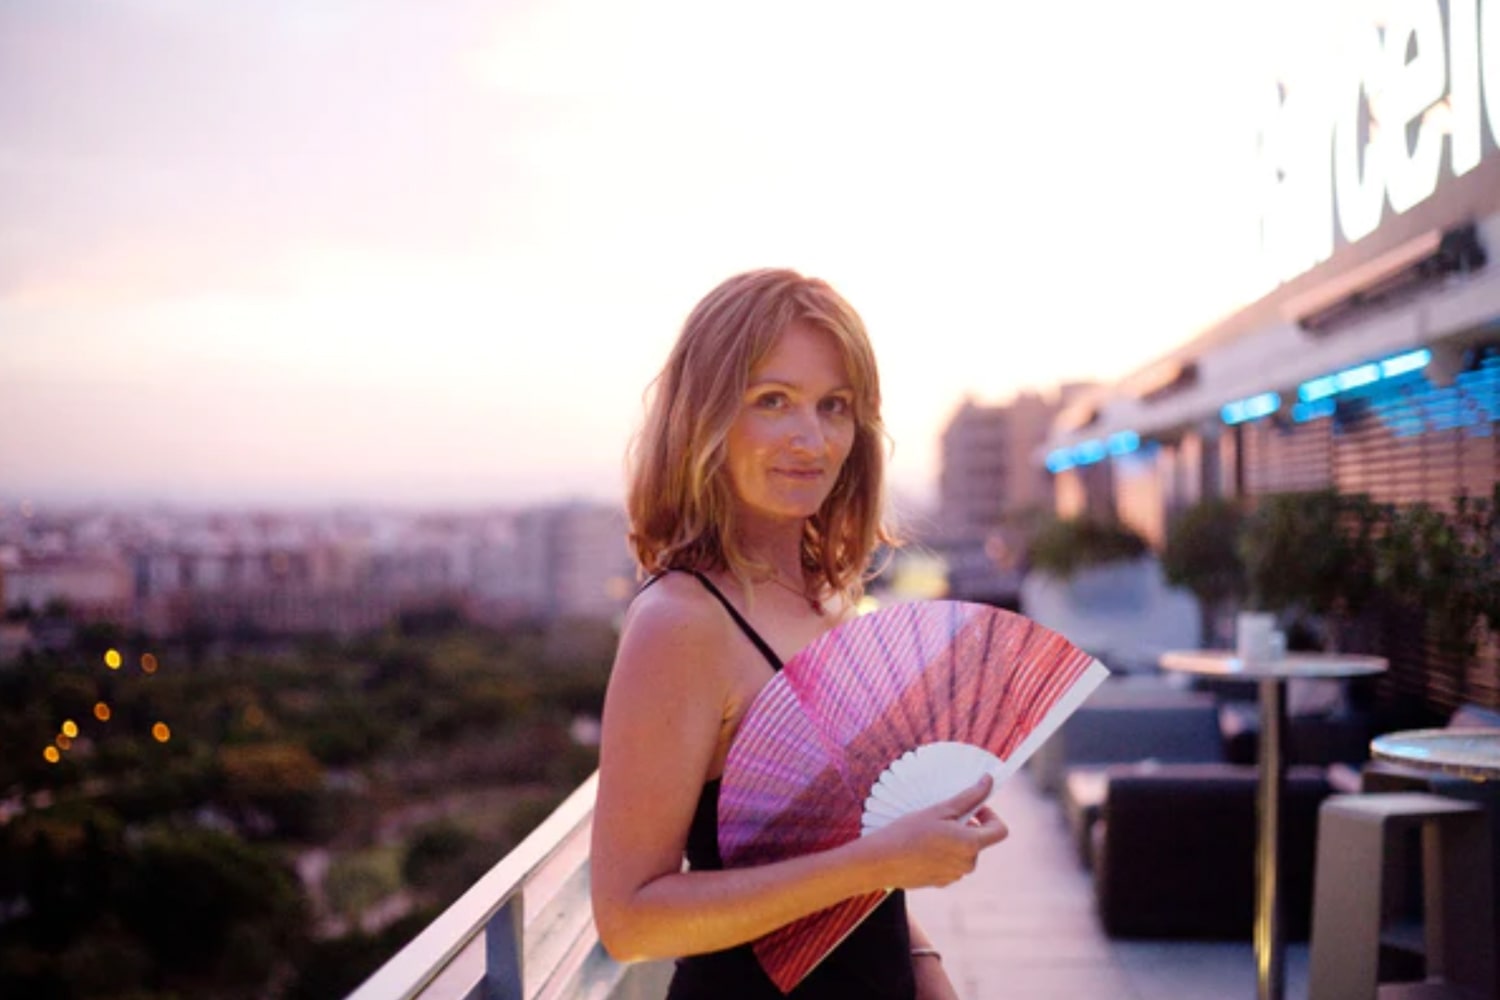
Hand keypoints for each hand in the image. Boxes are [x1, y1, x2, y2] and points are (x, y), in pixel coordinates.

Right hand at [865, 774, 1008, 889]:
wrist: (881, 861)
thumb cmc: (909, 832)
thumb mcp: (940, 810)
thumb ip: (969, 797)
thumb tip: (989, 781)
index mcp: (971, 844)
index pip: (1000, 831)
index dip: (991, 815)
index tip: (974, 808)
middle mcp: (967, 864)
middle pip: (979, 841)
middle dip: (967, 826)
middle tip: (943, 816)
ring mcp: (954, 876)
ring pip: (964, 853)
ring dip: (954, 840)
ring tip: (929, 831)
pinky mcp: (941, 882)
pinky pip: (950, 864)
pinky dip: (943, 854)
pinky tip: (922, 847)